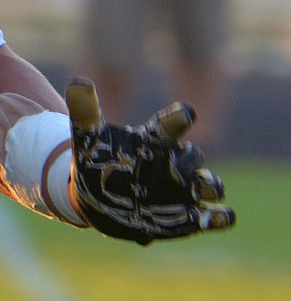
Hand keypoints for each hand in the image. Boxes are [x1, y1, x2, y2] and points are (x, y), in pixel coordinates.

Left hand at [65, 79, 234, 244]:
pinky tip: (223, 218)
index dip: (178, 119)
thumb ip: (85, 113)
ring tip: (208, 190)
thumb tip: (77, 82)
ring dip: (211, 186)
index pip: (169, 126)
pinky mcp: (188, 216)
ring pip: (209, 185)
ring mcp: (184, 190)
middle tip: (180, 166)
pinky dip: (220, 217)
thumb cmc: (99, 161)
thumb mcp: (88, 139)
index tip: (186, 113)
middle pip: (192, 157)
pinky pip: (212, 216)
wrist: (99, 196)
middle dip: (189, 161)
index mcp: (155, 141)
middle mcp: (175, 162)